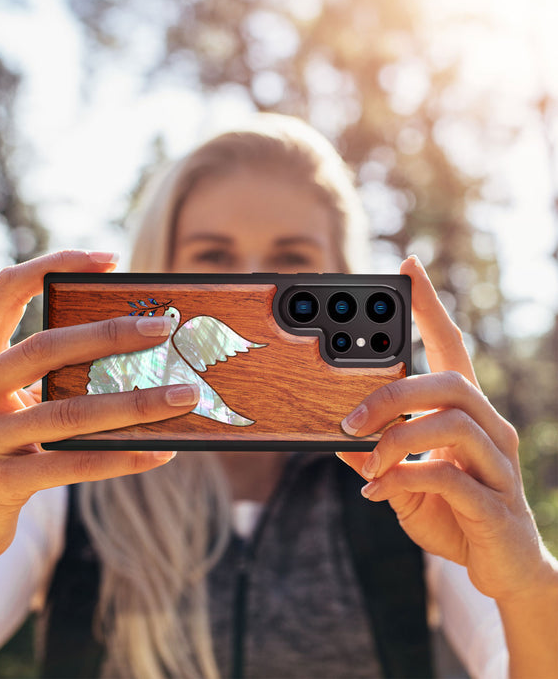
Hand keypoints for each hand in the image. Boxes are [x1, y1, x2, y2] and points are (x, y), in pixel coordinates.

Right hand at [0, 250, 198, 568]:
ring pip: (66, 413)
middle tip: (163, 328)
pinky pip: (71, 465)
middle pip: (43, 348)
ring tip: (183, 395)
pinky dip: (121, 457)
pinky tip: (160, 452)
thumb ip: (48, 377)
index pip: (7, 291)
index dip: (53, 265)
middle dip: (109, 335)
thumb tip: (134, 354)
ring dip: (134, 403)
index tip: (109, 258)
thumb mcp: (8, 404)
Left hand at [337, 256, 554, 603]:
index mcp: (466, 413)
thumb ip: (375, 455)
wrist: (501, 568)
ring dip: (395, 439)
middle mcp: (490, 428)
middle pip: (450, 381)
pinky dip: (403, 479)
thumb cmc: (452, 511)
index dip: (431, 306)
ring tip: (366, 462)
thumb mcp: (402, 478)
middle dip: (393, 394)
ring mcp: (498, 464)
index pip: (452, 347)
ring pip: (451, 423)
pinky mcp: (496, 504)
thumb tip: (333, 437)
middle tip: (349, 421)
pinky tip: (379, 492)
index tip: (408, 267)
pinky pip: (449, 476)